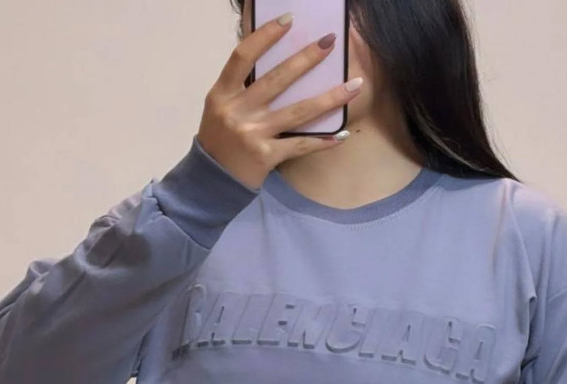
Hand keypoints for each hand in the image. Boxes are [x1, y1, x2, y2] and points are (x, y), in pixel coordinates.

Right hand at [197, 13, 361, 190]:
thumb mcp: (221, 107)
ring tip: (354, 85)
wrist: (212, 180)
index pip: (243, 57)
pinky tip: (342, 134)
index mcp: (223, 93)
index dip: (265, 36)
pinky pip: (301, 145)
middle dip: (306, 59)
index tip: (289, 20)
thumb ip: (242, 88)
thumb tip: (279, 65)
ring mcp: (253, 134)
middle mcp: (237, 111)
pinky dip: (323, 141)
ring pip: (298, 112)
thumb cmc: (220, 140)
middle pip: (277, 79)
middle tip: (330, 42)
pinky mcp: (266, 156)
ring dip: (330, 98)